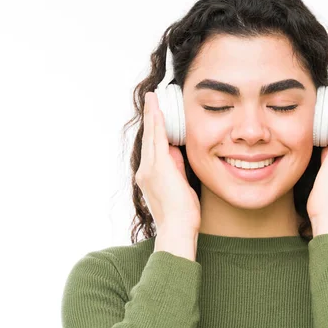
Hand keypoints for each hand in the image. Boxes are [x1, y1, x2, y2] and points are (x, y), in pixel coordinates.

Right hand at [135, 92, 200, 236]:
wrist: (177, 228)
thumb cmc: (182, 213)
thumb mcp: (180, 185)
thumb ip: (176, 167)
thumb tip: (177, 151)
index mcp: (149, 175)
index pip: (152, 146)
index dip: (153, 128)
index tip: (155, 113)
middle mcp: (145, 170)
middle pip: (148, 137)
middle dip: (151, 117)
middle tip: (152, 99)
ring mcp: (149, 169)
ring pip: (151, 135)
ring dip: (153, 115)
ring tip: (154, 99)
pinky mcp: (158, 167)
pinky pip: (157, 140)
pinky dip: (158, 124)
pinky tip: (159, 110)